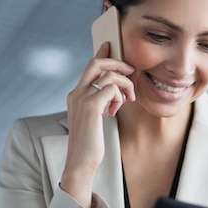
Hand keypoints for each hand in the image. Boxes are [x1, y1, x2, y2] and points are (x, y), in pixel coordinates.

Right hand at [60, 42, 134, 206]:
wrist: (81, 162)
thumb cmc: (90, 143)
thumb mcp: (96, 118)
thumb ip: (102, 103)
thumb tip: (116, 91)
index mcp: (76, 95)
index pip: (90, 67)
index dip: (102, 54)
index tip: (111, 46)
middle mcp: (76, 93)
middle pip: (96, 63)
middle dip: (117, 63)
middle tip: (131, 72)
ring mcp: (81, 99)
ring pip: (108, 75)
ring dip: (124, 86)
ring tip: (126, 101)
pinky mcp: (91, 107)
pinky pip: (112, 89)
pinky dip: (119, 97)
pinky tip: (116, 111)